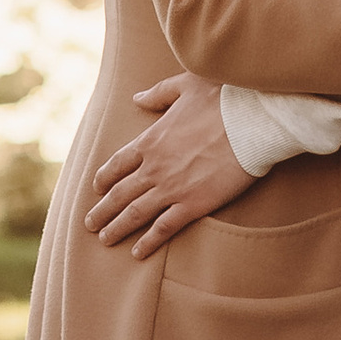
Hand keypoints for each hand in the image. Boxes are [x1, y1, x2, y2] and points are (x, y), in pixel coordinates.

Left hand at [86, 75, 252, 255]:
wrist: (251, 121)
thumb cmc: (222, 99)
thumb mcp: (184, 86)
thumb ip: (158, 94)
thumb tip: (137, 97)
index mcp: (150, 140)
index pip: (117, 164)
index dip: (104, 179)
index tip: (97, 189)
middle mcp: (154, 167)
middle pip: (119, 194)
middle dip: (102, 211)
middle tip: (90, 223)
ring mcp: (171, 188)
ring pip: (135, 214)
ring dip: (117, 228)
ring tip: (105, 239)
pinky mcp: (193, 204)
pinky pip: (163, 228)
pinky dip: (148, 242)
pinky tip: (138, 252)